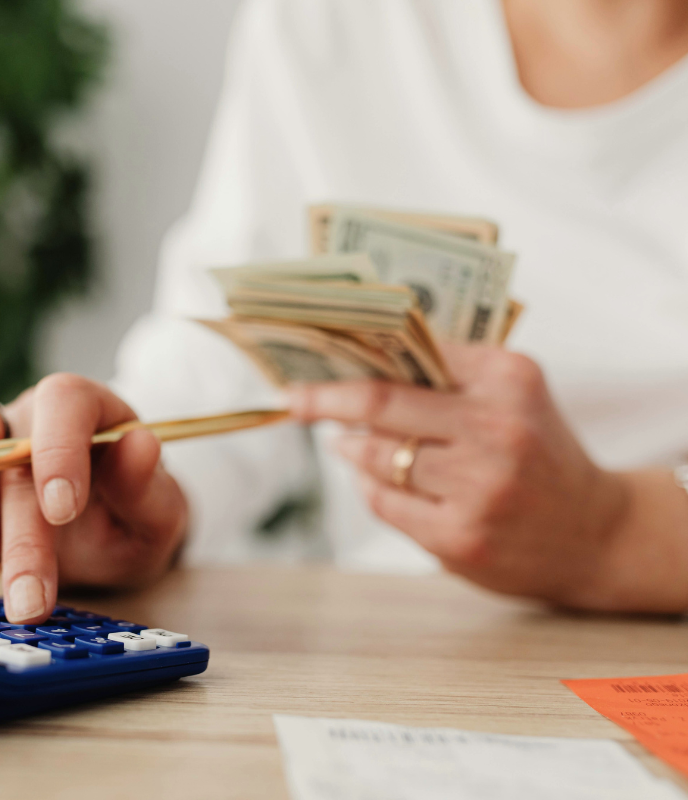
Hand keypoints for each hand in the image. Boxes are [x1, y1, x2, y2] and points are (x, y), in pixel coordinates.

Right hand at [0, 374, 187, 622]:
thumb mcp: (156, 518)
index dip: (58, 447)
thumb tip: (140, 445)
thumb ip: (148, 487)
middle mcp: (30, 416)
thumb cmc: (130, 523)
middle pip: (3, 432)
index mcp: (89, 412)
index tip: (63, 509)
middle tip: (29, 587)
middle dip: (12, 515)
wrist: (103, 546)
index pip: (64, 399)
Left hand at [286, 344, 636, 609]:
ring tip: (346, 442)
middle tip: (295, 399)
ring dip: (349, 447)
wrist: (596, 534)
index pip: (411, 354)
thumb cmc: (539, 453)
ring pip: (375, 456)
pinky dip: (370, 486)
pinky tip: (376, 479)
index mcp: (509, 379)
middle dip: (325, 399)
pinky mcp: (460, 537)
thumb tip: (360, 360)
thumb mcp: (514, 395)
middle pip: (380, 404)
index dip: (355, 354)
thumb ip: (450, 373)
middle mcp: (497, 429)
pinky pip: (384, 501)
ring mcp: (479, 487)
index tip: (314, 354)